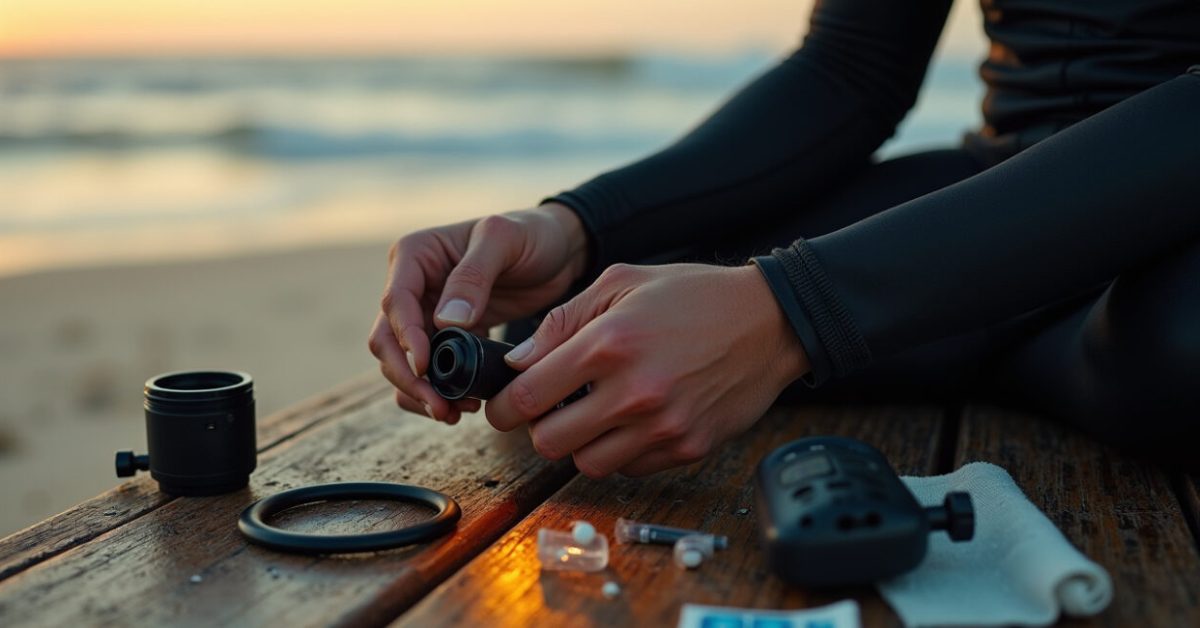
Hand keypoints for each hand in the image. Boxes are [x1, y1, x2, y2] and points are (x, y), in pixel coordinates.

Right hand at [368, 203, 587, 422]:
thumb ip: (474, 275)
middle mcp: (413, 286)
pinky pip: (431, 371)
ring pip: (403, 362)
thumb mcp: (504, 240)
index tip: (426, 366)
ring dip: (419, 392)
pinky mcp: (447, 338)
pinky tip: (464, 405)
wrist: (558, 251)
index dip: (405, 337)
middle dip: (407, 376)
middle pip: (387, 339)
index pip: (396, 302)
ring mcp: (427, 315)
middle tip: (439, 406)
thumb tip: (445, 322)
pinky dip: (439, 392)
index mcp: (415, 255)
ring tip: (453, 413)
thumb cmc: (530, 234)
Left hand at [484, 262, 809, 476]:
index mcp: (609, 344)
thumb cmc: (694, 296)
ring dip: (579, 444)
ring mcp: (662, 426)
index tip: (503, 406)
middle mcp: (634, 391)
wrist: (770, 322)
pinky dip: (619, 451)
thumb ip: (563, 320)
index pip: (528, 396)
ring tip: (593, 415)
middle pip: (549, 441)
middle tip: (549, 410)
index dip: (503, 407)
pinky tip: (631, 421)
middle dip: (539, 428)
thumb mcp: (621, 282)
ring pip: (587, 464)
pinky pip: (630, 468)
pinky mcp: (687, 447)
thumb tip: (519, 360)